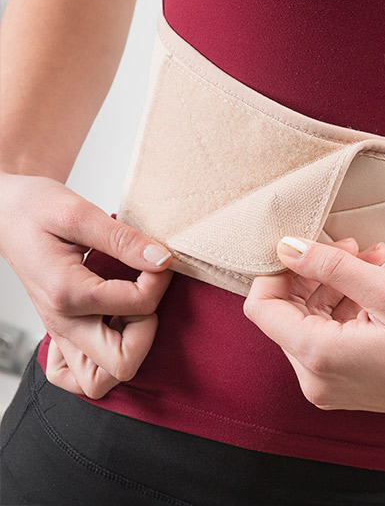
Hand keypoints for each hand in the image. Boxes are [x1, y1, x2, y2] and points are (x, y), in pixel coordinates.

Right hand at [0, 171, 172, 398]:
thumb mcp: (81, 213)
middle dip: (148, 330)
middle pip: (122, 365)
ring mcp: (61, 333)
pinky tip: (113, 324)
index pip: (139, 306)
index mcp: (67, 292)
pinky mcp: (62, 333)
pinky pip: (81, 375)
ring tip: (132, 313)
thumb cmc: (37, 210)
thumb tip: (162, 260)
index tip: (157, 259)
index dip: (160, 281)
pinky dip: (103, 361)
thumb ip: (124, 239)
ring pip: (98, 382)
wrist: (8, 214)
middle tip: (145, 295)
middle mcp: (62, 322)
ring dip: (128, 351)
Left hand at [244, 236, 384, 418]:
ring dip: (335, 282)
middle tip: (353, 247)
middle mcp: (314, 377)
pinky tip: (375, 283)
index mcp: (318, 357)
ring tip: (373, 260)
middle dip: (316, 270)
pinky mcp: (342, 380)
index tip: (307, 247)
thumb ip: (331, 266)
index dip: (276, 270)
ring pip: (309, 318)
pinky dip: (344, 303)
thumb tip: (285, 247)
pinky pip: (327, 333)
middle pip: (287, 310)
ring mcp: (327, 382)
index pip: (262, 306)